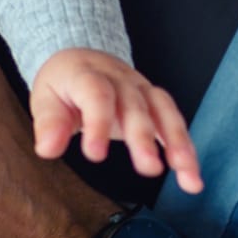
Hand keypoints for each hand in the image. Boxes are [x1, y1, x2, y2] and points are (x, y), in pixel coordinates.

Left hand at [31, 47, 201, 192]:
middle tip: (148, 168)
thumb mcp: (45, 98)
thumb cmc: (63, 85)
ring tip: (185, 172)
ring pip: (163, 110)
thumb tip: (47, 148)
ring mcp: (141, 88)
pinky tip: (192, 177)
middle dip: (143, 136)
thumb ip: (49, 122)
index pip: (96, 94)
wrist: (81, 60)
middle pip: (135, 104)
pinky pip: (174, 123)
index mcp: (87, 73)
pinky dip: (186, 149)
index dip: (98, 123)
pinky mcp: (155, 103)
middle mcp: (119, 78)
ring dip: (177, 141)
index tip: (94, 154)